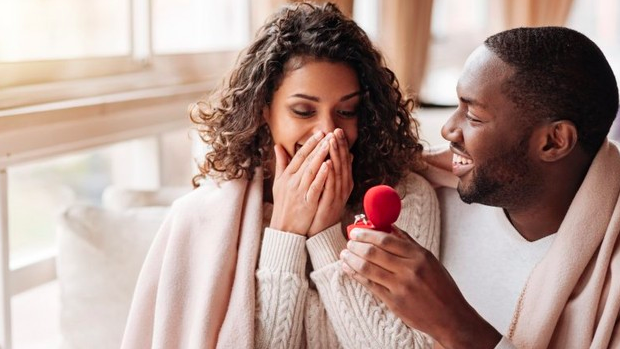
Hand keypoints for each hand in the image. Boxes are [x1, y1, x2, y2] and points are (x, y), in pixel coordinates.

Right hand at [269, 131, 330, 234]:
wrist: (284, 228)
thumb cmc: (283, 204)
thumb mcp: (278, 183)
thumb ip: (281, 164)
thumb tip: (278, 146)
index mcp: (286, 176)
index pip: (299, 156)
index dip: (309, 144)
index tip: (319, 133)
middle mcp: (292, 182)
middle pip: (306, 161)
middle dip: (317, 146)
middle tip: (328, 134)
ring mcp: (299, 192)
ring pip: (311, 171)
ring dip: (320, 157)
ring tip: (329, 144)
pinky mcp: (307, 203)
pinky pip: (315, 187)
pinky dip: (321, 176)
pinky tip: (329, 165)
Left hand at [308, 128, 353, 235]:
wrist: (320, 231)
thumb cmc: (322, 208)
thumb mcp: (328, 187)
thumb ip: (333, 172)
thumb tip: (342, 155)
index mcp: (342, 182)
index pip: (343, 160)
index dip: (341, 145)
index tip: (336, 130)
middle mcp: (343, 187)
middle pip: (343, 163)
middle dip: (339, 146)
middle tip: (336, 130)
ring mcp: (338, 195)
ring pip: (338, 172)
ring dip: (336, 156)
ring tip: (332, 141)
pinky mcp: (331, 203)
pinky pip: (331, 186)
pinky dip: (330, 174)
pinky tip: (328, 163)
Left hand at [340, 227, 501, 348]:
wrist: (449, 316)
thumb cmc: (441, 286)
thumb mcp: (429, 260)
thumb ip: (408, 243)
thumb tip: (389, 227)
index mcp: (419, 256)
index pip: (386, 239)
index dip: (367, 234)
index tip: (356, 232)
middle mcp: (409, 270)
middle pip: (374, 253)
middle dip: (356, 246)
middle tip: (348, 242)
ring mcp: (400, 287)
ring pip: (368, 268)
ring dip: (351, 259)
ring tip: (344, 254)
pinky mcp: (394, 302)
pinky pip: (370, 285)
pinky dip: (356, 275)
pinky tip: (348, 269)